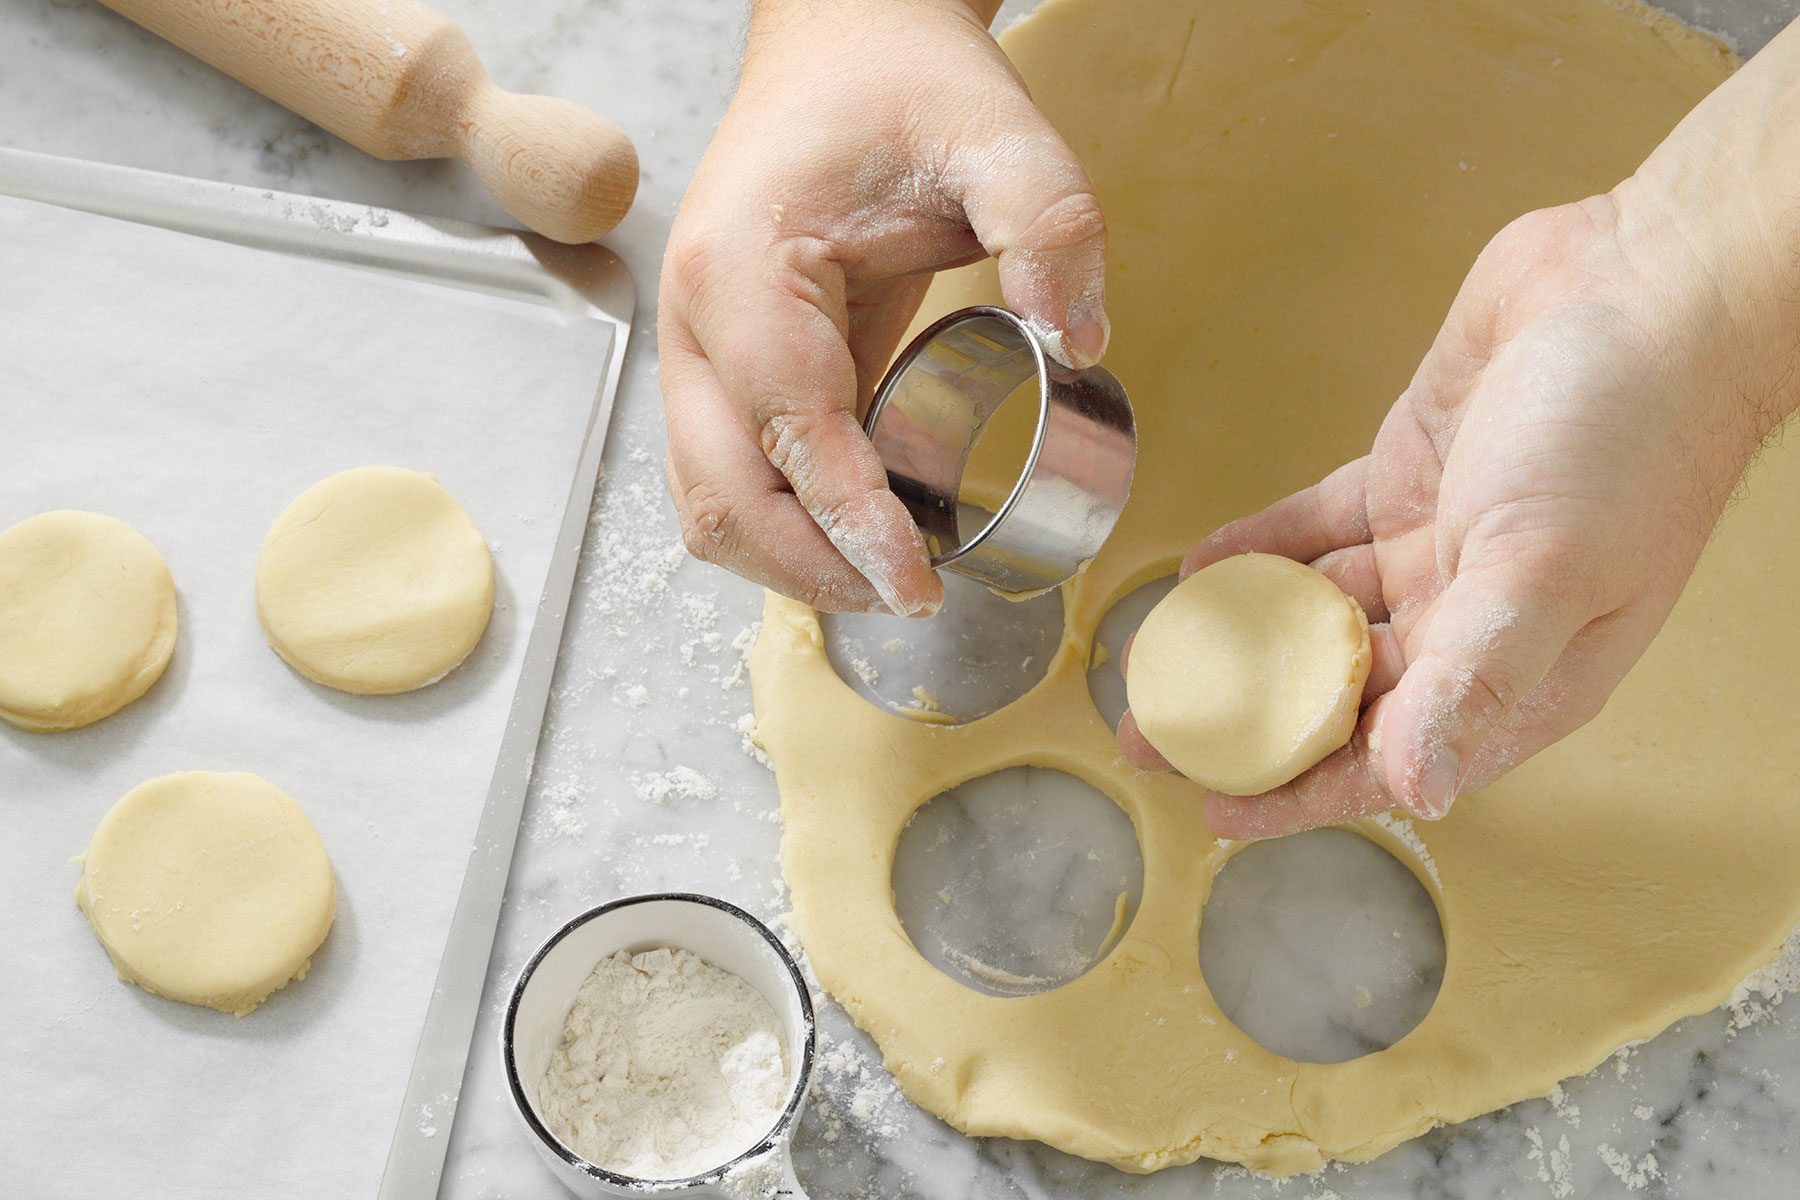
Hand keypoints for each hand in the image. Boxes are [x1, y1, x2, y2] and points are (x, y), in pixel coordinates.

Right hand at [660, 0, 1109, 614]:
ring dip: (790, 559)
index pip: (788, 431)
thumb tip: (1078, 342)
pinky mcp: (724, 369)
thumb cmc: (900, 82)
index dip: (850, 524)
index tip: (918, 588)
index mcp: (744, 270)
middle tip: (914, 598)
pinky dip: (788, 523)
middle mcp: (696, 321)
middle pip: (721, 496)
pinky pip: (734, 475)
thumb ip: (1048, 221)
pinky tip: (866, 532)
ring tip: (892, 576)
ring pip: (710, 501)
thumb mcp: (997, 131)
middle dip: (813, 569)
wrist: (842, 43)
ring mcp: (697, 350)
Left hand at [1119, 53, 1799, 836]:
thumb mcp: (1544, 570)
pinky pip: (1317, 531)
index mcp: (1520, 674)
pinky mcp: (1408, 481)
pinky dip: (1262, 548)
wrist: (1649, 289)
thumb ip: (1474, 678)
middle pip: (1339, 697)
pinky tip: (1203, 567)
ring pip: (1316, 615)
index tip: (1218, 810)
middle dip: (1246, 720)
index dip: (1302, 792)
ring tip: (1156, 657)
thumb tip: (1418, 788)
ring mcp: (1437, 550)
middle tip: (1154, 732)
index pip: (1394, 762)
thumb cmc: (1628, 438)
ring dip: (1239, 636)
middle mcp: (1472, 623)